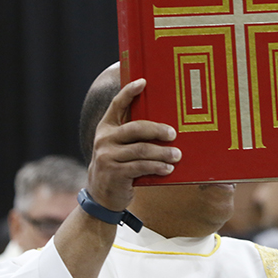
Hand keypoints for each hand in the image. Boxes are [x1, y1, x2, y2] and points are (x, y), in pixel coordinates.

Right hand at [87, 79, 180, 210]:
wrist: (101, 194)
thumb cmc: (118, 165)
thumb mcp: (119, 146)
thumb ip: (133, 135)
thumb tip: (166, 125)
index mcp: (106, 127)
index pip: (117, 104)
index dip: (129, 92)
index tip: (143, 82)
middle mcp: (104, 139)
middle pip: (135, 128)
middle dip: (157, 129)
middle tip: (173, 133)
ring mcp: (107, 156)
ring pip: (141, 149)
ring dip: (162, 152)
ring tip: (177, 155)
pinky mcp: (114, 173)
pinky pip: (141, 167)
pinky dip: (157, 167)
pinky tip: (168, 168)